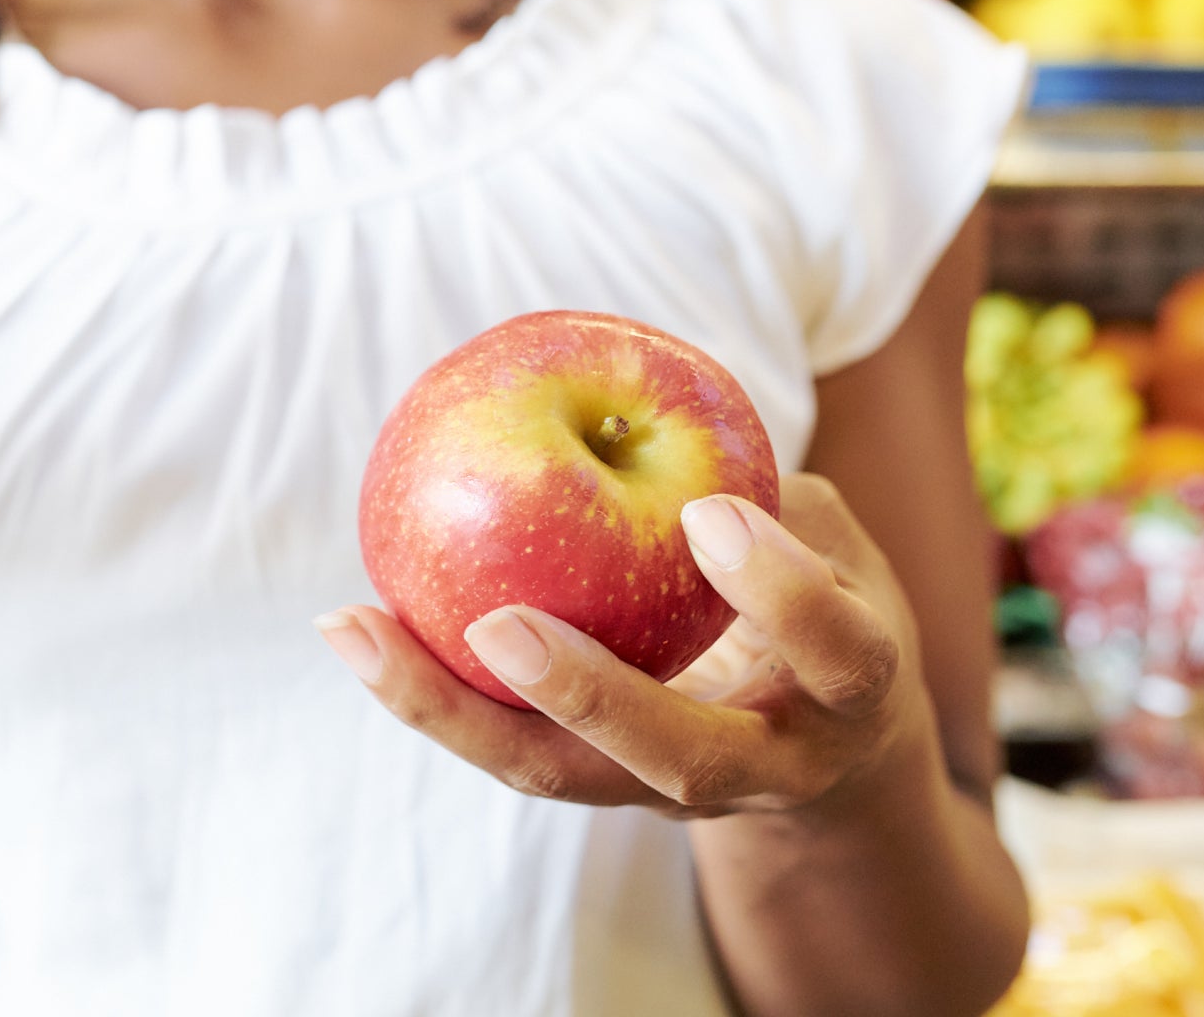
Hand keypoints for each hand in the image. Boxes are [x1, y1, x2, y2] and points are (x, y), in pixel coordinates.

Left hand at [317, 474, 927, 818]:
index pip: (837, 652)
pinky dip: (429, 691)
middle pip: (678, 760)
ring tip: (354, 629)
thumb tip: (651, 408)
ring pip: (556, 773)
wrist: (827, 760)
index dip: (781, 591)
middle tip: (501, 627)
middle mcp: (769, 765)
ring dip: (450, 708)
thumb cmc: (827, 607)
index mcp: (851, 693)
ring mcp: (671, 794)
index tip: (709, 513)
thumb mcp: (838, 547)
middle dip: (588, 696)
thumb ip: (770, 493)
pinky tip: (352, 627)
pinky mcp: (595, 784)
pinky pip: (505, 743)